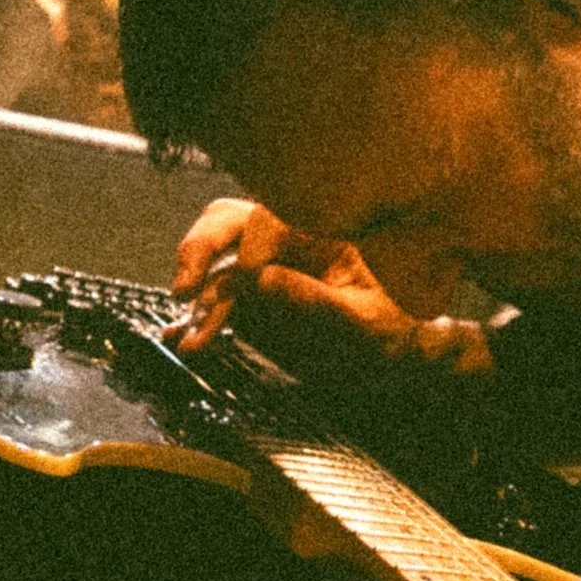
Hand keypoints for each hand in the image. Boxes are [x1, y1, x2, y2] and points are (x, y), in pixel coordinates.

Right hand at [170, 196, 418, 365]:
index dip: (252, 251)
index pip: (269, 219)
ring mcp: (268, 266)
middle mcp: (289, 240)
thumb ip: (317, 300)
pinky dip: (199, 316)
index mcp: (321, 231)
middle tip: (186, 288)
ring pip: (216, 255)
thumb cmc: (392, 331)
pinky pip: (217, 295)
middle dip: (200, 248)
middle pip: (229, 220)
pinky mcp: (255, 297)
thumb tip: (261, 281)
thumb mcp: (364, 320)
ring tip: (190, 330)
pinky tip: (185, 338)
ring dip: (196, 288)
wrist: (395, 361)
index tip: (250, 285)